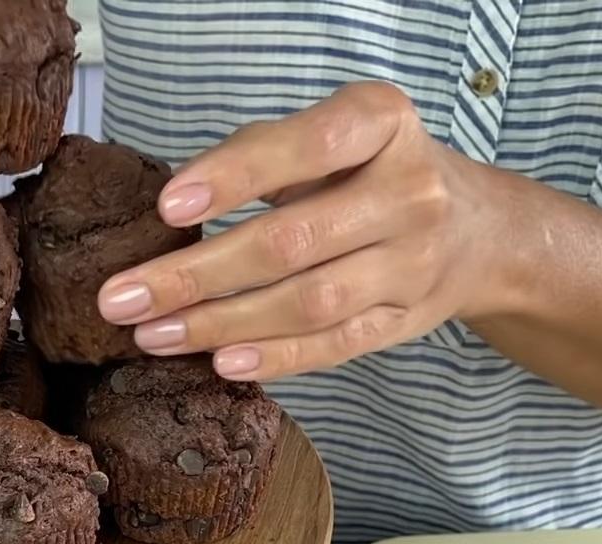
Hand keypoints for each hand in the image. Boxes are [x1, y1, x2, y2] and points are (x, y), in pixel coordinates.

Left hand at [97, 82, 514, 380]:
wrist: (479, 229)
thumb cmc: (373, 171)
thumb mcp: (333, 137)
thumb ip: (263, 155)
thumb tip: (170, 211)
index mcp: (384, 124)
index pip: (308, 146)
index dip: (235, 176)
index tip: (167, 206)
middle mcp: (409, 192)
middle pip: (292, 241)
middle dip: (197, 275)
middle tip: (122, 297)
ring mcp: (414, 263)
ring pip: (308, 302)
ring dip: (220, 323)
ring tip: (152, 334)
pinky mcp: (407, 319)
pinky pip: (334, 345)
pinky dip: (274, 357)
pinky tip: (220, 361)